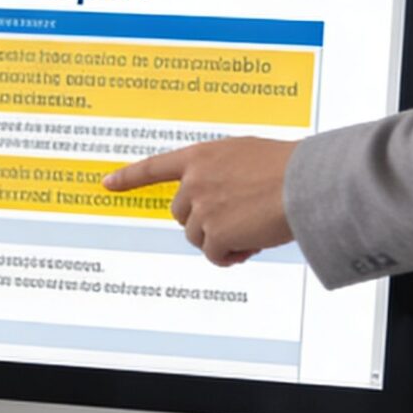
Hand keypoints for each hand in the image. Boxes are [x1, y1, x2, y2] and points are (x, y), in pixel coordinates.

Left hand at [104, 138, 297, 266]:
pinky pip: (214, 255)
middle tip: (238, 223)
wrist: (307, 182)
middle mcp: (194, 180)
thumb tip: (218, 204)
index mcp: (200, 156)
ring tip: (252, 230)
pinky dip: (230, 257)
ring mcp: (202, 207)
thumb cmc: (289, 167)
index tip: (106, 183)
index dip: (129, 177)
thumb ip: (222, 172)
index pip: (155, 167)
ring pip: (198, 236)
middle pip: (181, 214)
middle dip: (204, 222)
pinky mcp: (214, 233)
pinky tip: (250, 246)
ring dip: (221, 240)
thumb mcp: (246, 155)